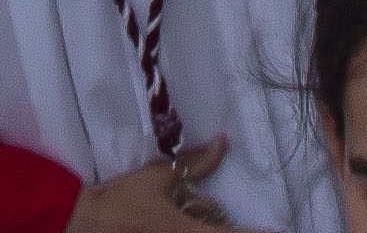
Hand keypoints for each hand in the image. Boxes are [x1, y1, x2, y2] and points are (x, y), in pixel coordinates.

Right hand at [72, 141, 260, 231]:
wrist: (84, 223)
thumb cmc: (122, 199)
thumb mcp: (160, 176)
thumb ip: (196, 164)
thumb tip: (222, 142)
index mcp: (187, 232)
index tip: (281, 232)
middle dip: (229, 229)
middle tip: (242, 219)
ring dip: (210, 228)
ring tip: (200, 215)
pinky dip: (196, 229)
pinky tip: (190, 223)